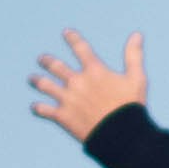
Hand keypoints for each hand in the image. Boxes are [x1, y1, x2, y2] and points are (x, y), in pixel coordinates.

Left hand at [30, 27, 146, 143]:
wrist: (120, 135)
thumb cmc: (130, 106)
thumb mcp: (136, 79)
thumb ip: (134, 55)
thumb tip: (137, 34)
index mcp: (95, 71)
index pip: (81, 48)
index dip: (72, 39)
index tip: (66, 33)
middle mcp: (78, 82)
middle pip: (56, 66)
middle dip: (47, 61)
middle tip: (42, 59)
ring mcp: (68, 99)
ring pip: (45, 85)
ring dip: (37, 81)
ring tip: (32, 79)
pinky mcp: (63, 116)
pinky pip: (45, 110)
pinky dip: (38, 108)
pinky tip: (34, 107)